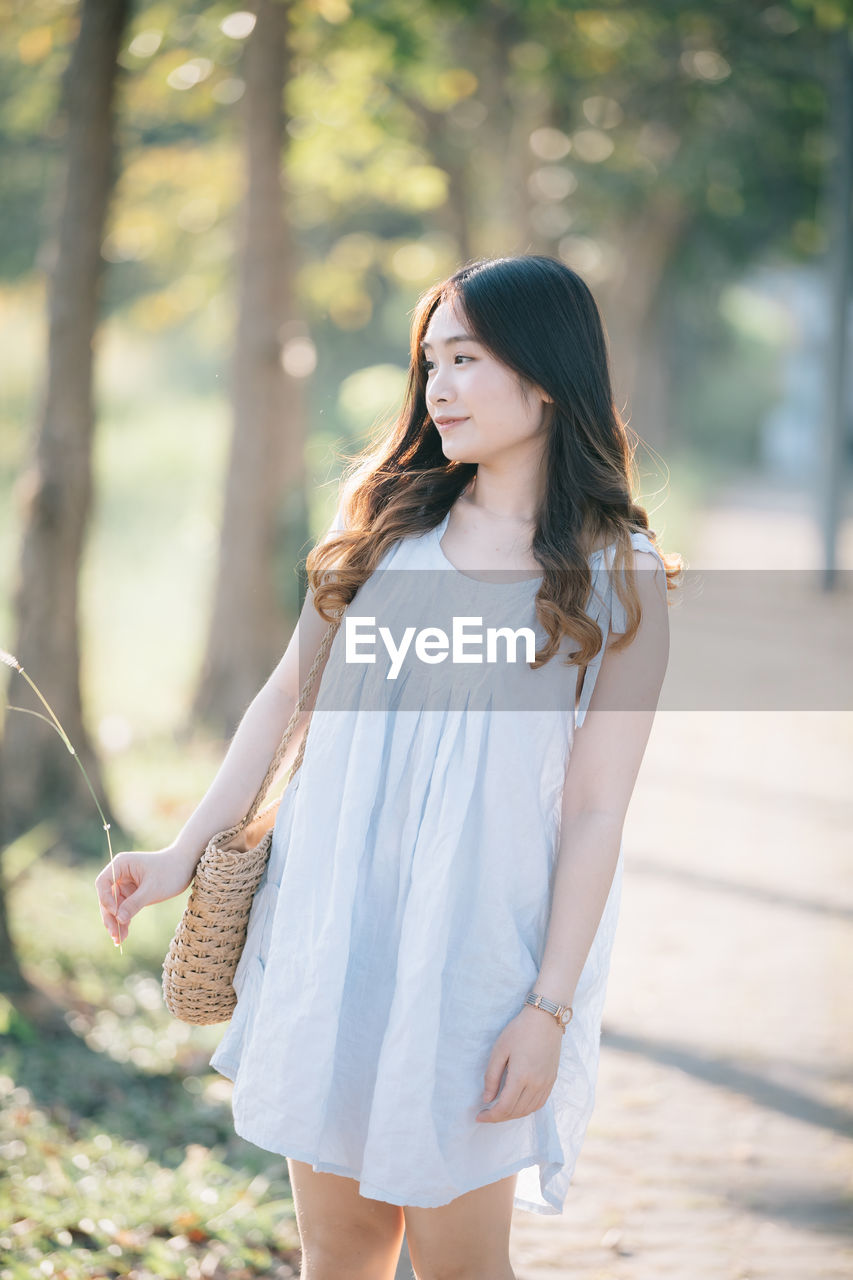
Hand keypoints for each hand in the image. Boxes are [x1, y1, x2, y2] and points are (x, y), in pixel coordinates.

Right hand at [94, 847, 197, 946]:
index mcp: (121, 865)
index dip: (105, 898)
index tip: (115, 913)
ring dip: (116, 923)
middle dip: (110, 916)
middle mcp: (120, 875)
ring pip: (114, 907)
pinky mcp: (133, 895)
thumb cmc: (170, 871)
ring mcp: (125, 885)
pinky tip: (123, 936)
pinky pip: (123, 910)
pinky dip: (124, 922)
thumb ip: (135, 903)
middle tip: (115, 934)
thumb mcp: (153, 888)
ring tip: (119, 940)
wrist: (186, 867)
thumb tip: (119, 919)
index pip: (103, 883)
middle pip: (107, 898)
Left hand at [476, 1004, 563, 1123]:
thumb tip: (487, 1099)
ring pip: (528, 1110)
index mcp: (521, 1077)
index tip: (479, 1117)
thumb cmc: (519, 1031)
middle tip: (486, 1114)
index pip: (505, 1107)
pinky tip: (517, 1104)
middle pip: (516, 1112)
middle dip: (499, 1117)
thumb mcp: (499, 1050)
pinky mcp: (552, 1080)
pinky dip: (526, 1109)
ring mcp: (546, 1083)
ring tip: (499, 1110)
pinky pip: (539, 1103)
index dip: (491, 1116)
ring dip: (513, 1115)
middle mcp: (536, 1084)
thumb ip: (492, 1077)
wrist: (546, 1019)